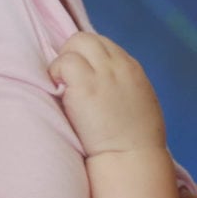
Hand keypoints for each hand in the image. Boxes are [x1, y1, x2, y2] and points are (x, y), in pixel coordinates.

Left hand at [49, 32, 166, 156]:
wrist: (133, 158)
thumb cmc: (137, 142)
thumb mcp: (140, 103)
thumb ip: (124, 86)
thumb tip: (104, 84)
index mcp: (132, 69)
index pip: (103, 44)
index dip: (86, 57)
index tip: (80, 76)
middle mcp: (119, 66)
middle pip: (88, 38)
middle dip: (72, 54)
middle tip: (66, 80)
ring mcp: (103, 74)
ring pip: (76, 42)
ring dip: (63, 62)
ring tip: (62, 86)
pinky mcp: (85, 86)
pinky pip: (64, 62)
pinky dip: (56, 73)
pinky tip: (59, 93)